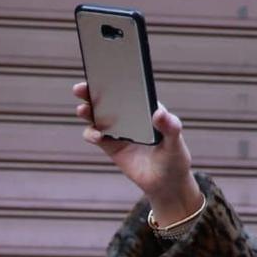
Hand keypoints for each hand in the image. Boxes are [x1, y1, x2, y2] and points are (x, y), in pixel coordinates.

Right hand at [72, 83, 201, 224]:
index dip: (116, 80)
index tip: (105, 72)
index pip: (130, 90)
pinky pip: (95, 136)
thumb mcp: (176, 143)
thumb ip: (170, 127)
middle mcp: (129, 116)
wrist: (165, 184)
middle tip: (81, 88)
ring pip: (97, 116)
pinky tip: (96, 136)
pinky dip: (91, 134)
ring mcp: (118, 130)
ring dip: (87, 111)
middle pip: (108, 100)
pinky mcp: (110, 146)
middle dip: (92, 92)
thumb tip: (159, 112)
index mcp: (146, 108)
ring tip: (83, 110)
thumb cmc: (175, 159)